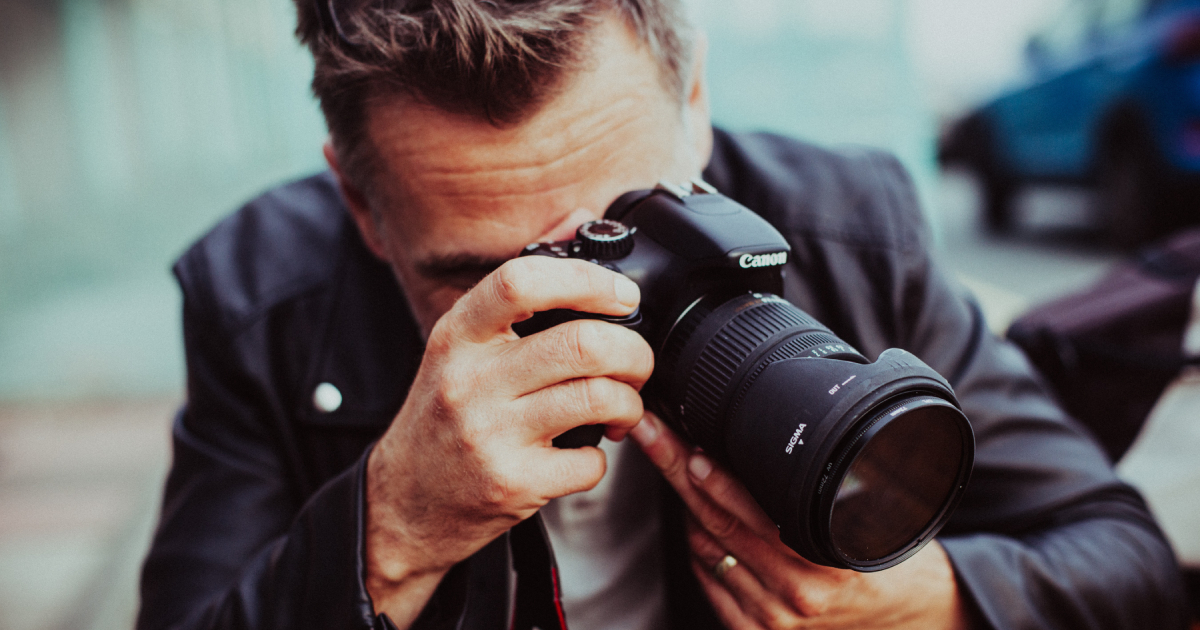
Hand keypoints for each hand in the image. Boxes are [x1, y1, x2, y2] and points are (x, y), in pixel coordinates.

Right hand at [365, 257, 653, 625]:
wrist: (406, 502)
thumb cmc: (443, 420)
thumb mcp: (457, 351)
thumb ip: (510, 305)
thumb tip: (575, 232)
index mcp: (457, 336)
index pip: (521, 283)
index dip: (585, 280)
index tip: (622, 295)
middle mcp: (469, 381)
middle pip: (581, 344)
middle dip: (633, 352)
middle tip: (636, 364)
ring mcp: (490, 435)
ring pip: (597, 398)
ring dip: (629, 402)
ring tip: (621, 408)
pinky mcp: (512, 483)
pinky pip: (590, 461)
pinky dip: (604, 458)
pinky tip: (586, 453)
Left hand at [631, 412, 969, 629]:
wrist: (909, 618)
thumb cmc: (890, 558)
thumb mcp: (874, 515)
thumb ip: (828, 486)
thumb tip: (785, 435)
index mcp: (825, 560)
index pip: (749, 510)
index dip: (712, 474)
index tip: (685, 442)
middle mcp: (794, 592)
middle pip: (714, 521)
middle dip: (676, 470)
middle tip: (653, 433)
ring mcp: (770, 618)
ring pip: (703, 546)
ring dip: (686, 503)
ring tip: (679, 462)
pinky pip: (705, 575)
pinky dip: (698, 541)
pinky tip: (701, 514)